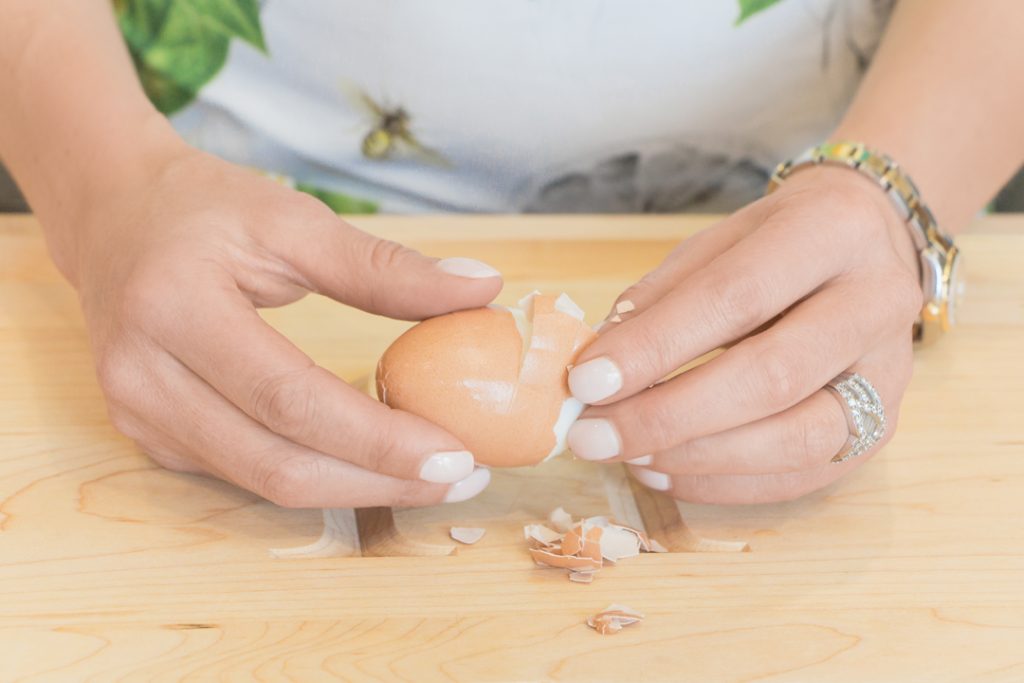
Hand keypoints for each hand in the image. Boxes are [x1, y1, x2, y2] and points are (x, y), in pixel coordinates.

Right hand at [66, 145, 501, 506]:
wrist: (112, 215)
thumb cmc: (205, 209)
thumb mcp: (295, 221)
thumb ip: (386, 266)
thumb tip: (483, 289)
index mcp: (175, 308)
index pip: (289, 397)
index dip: (377, 438)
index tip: (456, 452)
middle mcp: (141, 374)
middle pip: (275, 462)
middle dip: (377, 481)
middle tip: (459, 477)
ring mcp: (137, 414)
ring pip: (261, 481)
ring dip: (353, 488)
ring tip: (428, 474)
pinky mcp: (147, 434)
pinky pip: (242, 472)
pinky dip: (313, 472)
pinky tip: (366, 460)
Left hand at [566, 166, 921, 503]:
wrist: (868, 247)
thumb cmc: (777, 244)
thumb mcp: (716, 242)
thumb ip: (661, 299)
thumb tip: (600, 366)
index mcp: (832, 231)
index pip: (736, 297)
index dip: (656, 346)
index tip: (587, 381)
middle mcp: (877, 303)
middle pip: (772, 376)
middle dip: (668, 415)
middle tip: (594, 436)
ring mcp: (891, 374)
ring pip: (796, 439)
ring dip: (697, 458)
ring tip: (628, 457)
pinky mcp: (883, 429)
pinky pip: (802, 475)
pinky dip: (724, 483)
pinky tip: (665, 472)